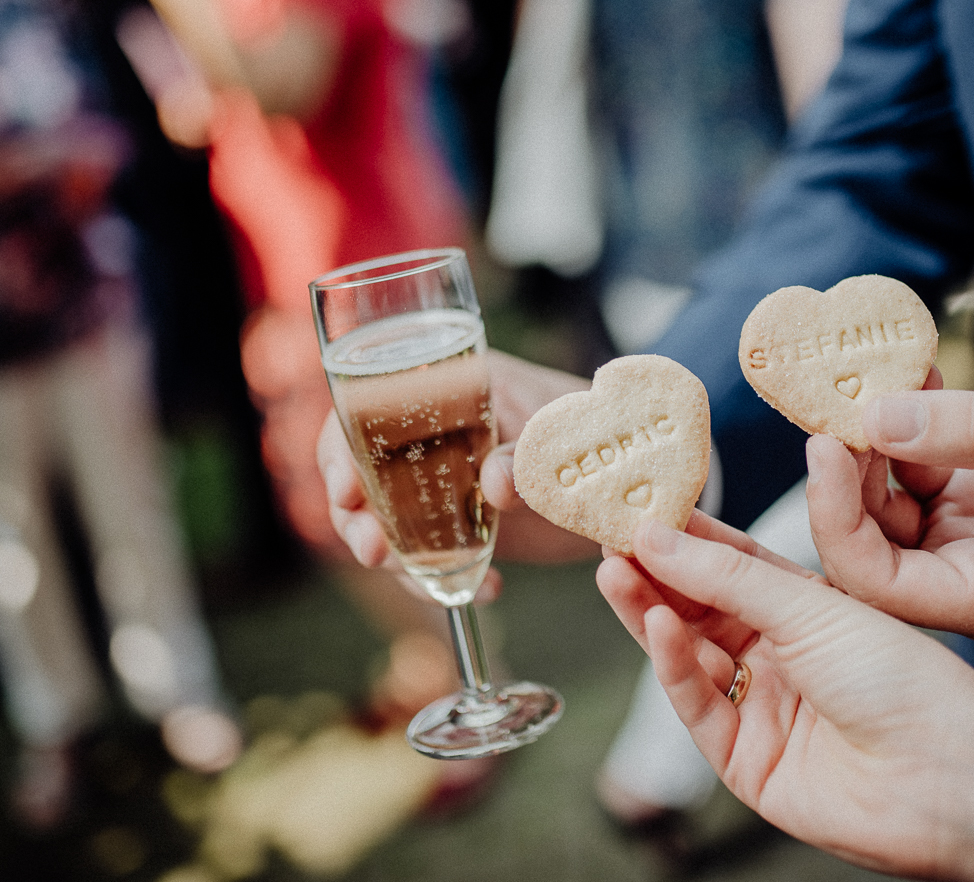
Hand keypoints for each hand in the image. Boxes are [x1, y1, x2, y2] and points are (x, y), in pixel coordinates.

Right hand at [318, 351, 599, 568]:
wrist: (632, 469)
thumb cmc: (596, 429)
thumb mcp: (560, 440)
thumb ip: (526, 456)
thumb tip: (494, 483)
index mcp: (446, 384)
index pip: (364, 405)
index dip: (342, 447)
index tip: (346, 490)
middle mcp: (430, 429)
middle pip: (358, 468)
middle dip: (355, 515)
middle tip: (374, 552)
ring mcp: (440, 476)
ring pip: (384, 516)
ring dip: (394, 556)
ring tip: (431, 584)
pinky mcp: (458, 519)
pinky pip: (427, 551)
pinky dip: (444, 578)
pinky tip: (488, 588)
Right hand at [597, 515, 973, 880]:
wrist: (951, 774)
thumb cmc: (905, 679)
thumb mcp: (814, 607)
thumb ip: (728, 575)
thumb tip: (655, 535)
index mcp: (805, 611)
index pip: (727, 563)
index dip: (681, 536)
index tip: (637, 505)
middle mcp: (778, 658)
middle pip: (698, 609)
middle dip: (652, 573)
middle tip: (608, 538)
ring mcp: (760, 711)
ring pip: (687, 656)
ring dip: (651, 614)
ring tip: (614, 573)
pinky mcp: (746, 764)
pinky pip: (698, 708)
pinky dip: (674, 667)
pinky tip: (659, 626)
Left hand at [805, 390, 973, 643]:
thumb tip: (877, 416)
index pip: (875, 580)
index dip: (835, 516)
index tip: (827, 445)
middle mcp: (969, 583)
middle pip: (868, 542)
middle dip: (848, 473)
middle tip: (840, 403)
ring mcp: (970, 547)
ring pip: (886, 504)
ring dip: (876, 442)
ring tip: (884, 376)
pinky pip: (919, 474)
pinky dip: (910, 429)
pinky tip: (917, 380)